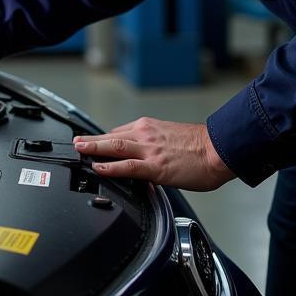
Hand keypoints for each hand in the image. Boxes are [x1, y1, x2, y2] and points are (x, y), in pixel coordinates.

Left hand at [73, 118, 234, 191]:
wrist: (220, 149)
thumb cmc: (202, 146)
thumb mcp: (171, 138)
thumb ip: (154, 145)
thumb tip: (146, 157)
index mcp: (149, 127)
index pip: (119, 132)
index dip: (103, 140)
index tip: (92, 144)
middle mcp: (145, 134)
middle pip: (110, 136)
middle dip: (91, 141)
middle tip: (76, 143)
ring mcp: (148, 149)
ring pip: (113, 147)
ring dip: (92, 148)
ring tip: (78, 151)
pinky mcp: (155, 166)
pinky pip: (126, 166)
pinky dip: (109, 166)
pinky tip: (98, 167)